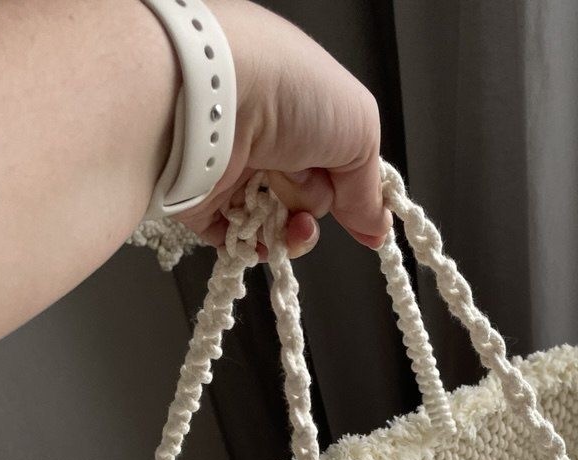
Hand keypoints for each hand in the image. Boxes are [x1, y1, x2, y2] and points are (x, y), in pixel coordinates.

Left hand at [178, 2, 391, 259]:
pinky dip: (255, 248)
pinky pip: (235, 238)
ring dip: (294, 231)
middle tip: (313, 193)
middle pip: (307, 192)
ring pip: (275, 219)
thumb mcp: (358, 129)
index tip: (364, 221)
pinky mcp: (202, 199)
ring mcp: (232, 165)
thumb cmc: (287, 93)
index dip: (351, 190)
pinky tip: (265, 243)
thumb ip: (369, 184)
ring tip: (293, 224)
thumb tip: (375, 226)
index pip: (334, 156)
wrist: (209, 101)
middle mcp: (264, 130)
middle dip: (318, 204)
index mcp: (300, 102)